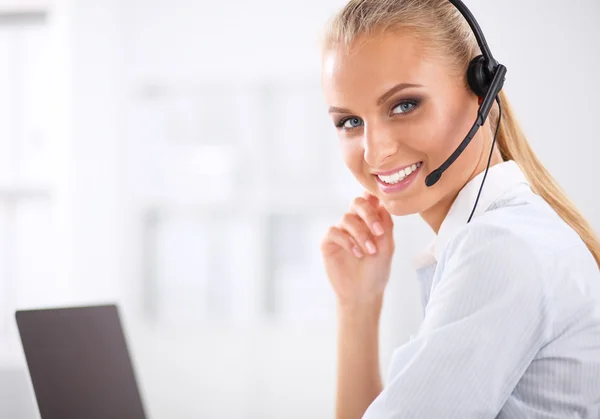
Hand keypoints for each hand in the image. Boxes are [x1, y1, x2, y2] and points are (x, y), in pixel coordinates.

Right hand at [320, 191, 394, 306]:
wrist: (364, 293)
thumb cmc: (377, 270)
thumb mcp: (387, 246)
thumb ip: (386, 224)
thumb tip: (382, 204)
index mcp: (369, 220)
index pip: (370, 199)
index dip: (373, 194)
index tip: (381, 201)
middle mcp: (354, 222)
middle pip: (357, 202)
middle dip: (369, 214)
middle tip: (379, 231)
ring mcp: (340, 231)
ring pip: (347, 219)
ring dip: (361, 234)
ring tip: (370, 251)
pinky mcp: (328, 242)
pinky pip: (334, 232)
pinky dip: (347, 241)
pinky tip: (357, 254)